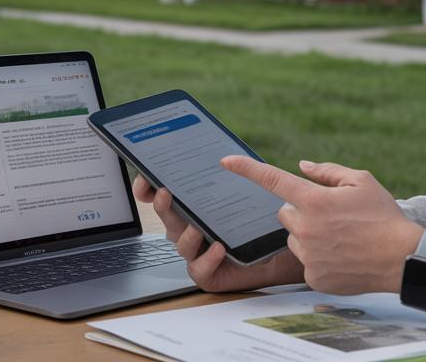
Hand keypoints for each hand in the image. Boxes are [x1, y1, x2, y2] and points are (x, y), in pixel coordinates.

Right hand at [132, 175, 304, 291]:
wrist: (279, 247)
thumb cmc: (257, 216)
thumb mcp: (242, 190)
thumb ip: (229, 173)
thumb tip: (223, 153)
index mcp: (190, 207)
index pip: (159, 196)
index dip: (146, 187)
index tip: (146, 177)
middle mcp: (188, 229)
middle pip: (166, 217)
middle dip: (162, 205)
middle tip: (166, 192)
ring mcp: (196, 252)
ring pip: (180, 244)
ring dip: (187, 234)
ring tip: (198, 227)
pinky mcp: (207, 273)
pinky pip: (199, 269)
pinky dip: (207, 259)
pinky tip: (219, 248)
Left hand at [221, 157, 423, 295]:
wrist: (403, 259)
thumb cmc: (383, 216)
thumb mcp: (361, 182)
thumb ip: (328, 171)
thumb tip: (302, 165)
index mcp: (314, 200)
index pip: (272, 179)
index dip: (246, 169)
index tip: (225, 161)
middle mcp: (304, 228)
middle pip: (285, 213)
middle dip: (302, 211)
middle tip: (331, 216)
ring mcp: (306, 255)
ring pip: (295, 238)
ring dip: (309, 235)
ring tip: (342, 238)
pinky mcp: (312, 276)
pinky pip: (306, 261)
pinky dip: (319, 257)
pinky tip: (343, 256)